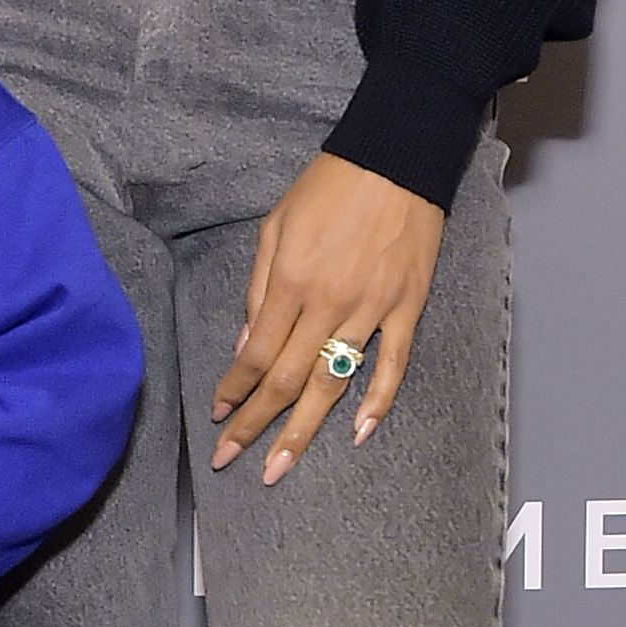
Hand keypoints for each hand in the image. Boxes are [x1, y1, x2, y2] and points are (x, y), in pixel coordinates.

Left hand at [212, 154, 445, 488]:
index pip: (256, 354)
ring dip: (303, 429)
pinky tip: (357, 432)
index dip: (235, 390)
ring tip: (280, 467)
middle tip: (230, 459)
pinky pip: (393, 364)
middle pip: (287, 380)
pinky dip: (376, 401)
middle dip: (256, 425)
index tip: (218, 417)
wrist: (395, 159)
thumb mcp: (274, 227)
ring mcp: (371, 309)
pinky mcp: (407, 307)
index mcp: (290, 281)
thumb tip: (247, 345)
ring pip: (333, 383)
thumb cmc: (327, 188)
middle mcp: (327, 303)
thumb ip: (258, 288)